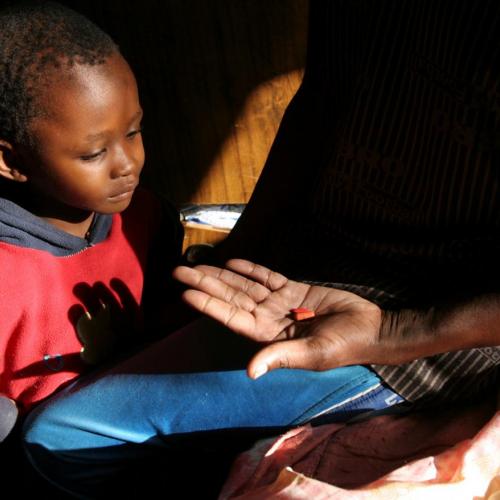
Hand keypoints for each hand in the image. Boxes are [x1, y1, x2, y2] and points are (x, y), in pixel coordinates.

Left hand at [173, 259, 383, 377]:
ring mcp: (280, 302)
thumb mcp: (314, 354)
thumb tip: (251, 371)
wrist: (371, 328)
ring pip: (245, 285)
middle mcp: (269, 318)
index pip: (232, 317)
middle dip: (205, 284)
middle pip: (231, 297)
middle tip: (179, 271)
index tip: (185, 293)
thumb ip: (282, 357)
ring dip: (222, 274)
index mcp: (269, 336)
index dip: (208, 304)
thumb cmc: (346, 344)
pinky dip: (251, 269)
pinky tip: (233, 263)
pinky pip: (268, 277)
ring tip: (198, 264)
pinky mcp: (294, 289)